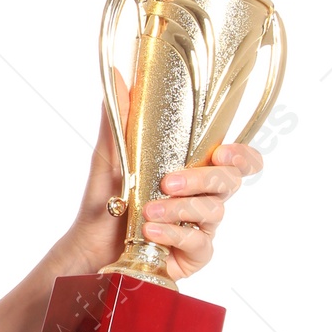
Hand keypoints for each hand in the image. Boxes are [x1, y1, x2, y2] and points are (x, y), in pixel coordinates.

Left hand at [55, 67, 264, 281]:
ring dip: (180, 208)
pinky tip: (151, 231)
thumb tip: (117, 75)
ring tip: (148, 210)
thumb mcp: (109, 158)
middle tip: (168, 182)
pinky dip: (174, 235)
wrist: (88, 245)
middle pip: (230, 182)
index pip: (237, 160)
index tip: (224, 151)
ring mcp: (202, 227)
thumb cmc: (106, 201)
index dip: (243, 155)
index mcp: (193, 170)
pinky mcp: (193, 255)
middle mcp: (204, 197)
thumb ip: (118, 120)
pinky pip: (200, 244)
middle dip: (203, 178)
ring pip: (214, 212)